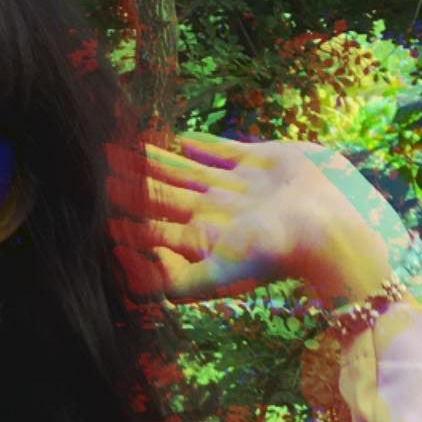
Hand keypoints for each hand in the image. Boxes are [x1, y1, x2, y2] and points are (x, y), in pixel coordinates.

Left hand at [105, 130, 392, 305]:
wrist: (325, 229)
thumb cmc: (270, 256)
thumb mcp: (216, 279)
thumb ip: (173, 285)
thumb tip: (128, 278)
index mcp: (204, 237)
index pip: (155, 225)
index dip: (126, 215)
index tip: (96, 200)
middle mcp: (218, 212)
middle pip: (165, 195)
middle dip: (133, 181)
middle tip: (99, 163)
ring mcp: (238, 186)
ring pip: (186, 170)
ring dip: (156, 160)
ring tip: (126, 146)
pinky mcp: (261, 161)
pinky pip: (221, 150)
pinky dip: (198, 144)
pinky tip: (175, 137)